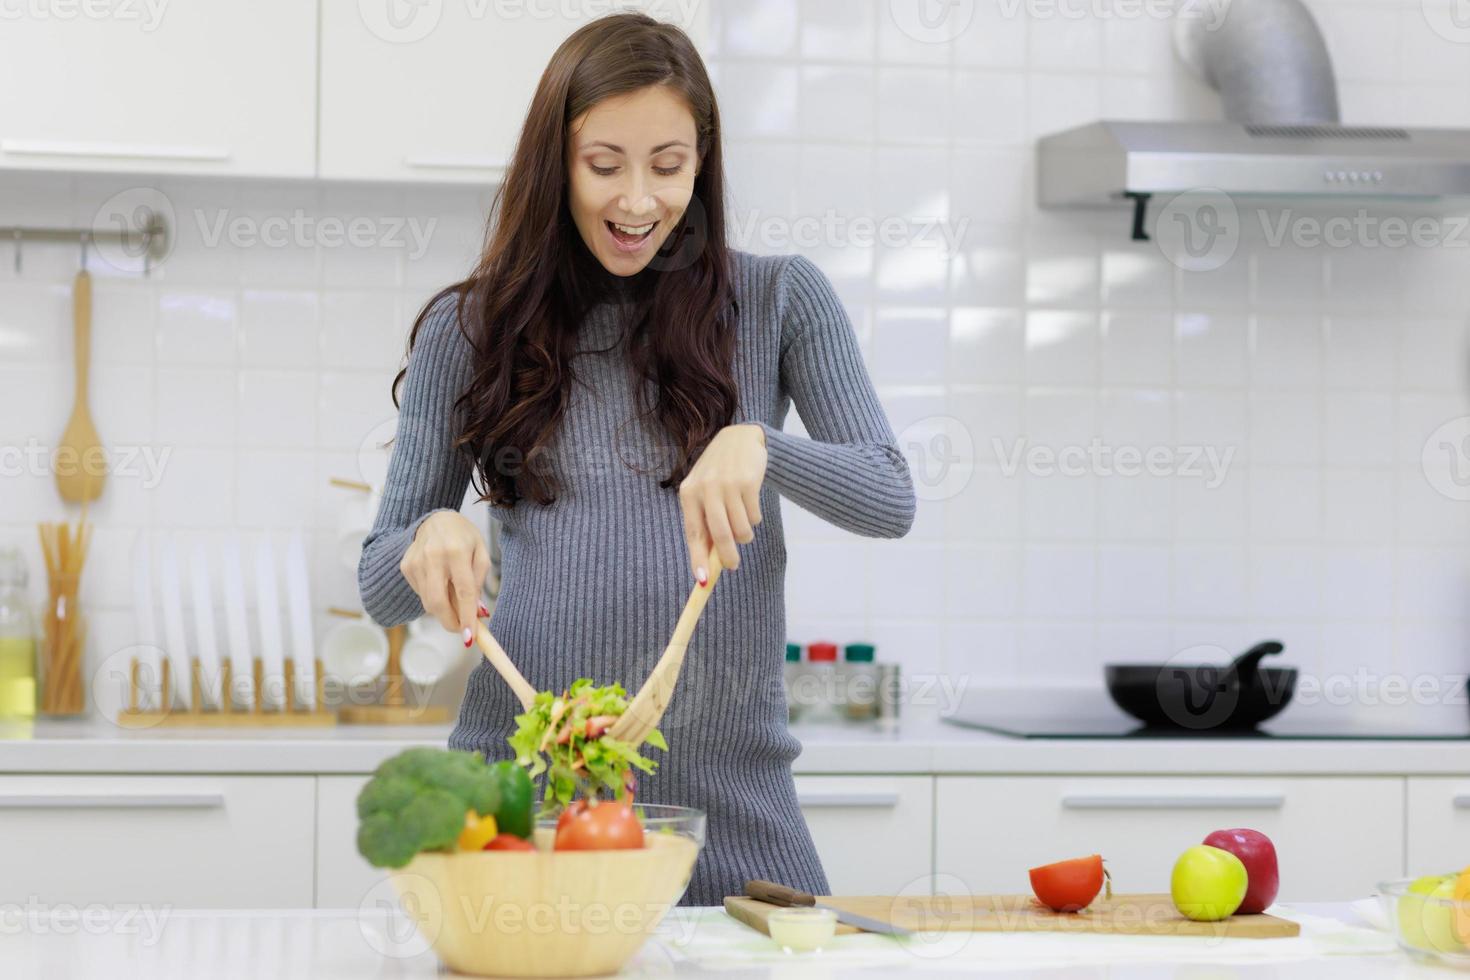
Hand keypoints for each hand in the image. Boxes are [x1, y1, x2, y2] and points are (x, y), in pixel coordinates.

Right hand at [400, 510, 489, 645]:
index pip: (463, 591)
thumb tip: (477, 613)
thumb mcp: (481, 553)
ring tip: (454, 596)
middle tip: (461, 629)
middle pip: (438, 602)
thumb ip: (480, 582)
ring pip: (428, 602)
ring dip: (444, 609)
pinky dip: (433, 596)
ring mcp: (416, 562)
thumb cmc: (463, 537)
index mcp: (456, 551)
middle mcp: (433, 556)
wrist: (436, 519)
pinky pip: (421, 593)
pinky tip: (440, 582)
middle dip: (450, 622)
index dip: (467, 617)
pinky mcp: (406, 567)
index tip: (470, 637)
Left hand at [678, 423, 765, 580]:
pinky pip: (754, 517)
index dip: (697, 558)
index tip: (702, 580)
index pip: (693, 532)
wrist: (741, 438)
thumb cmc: (719, 474)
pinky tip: (750, 503)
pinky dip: (754, 519)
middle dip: (727, 556)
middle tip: (732, 566)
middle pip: (719, 534)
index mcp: (689, 493)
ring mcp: (728, 484)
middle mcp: (707, 488)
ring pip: (740, 529)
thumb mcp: (704, 492)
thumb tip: (707, 562)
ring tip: (743, 524)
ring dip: (745, 534)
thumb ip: (704, 521)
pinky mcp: (748, 482)